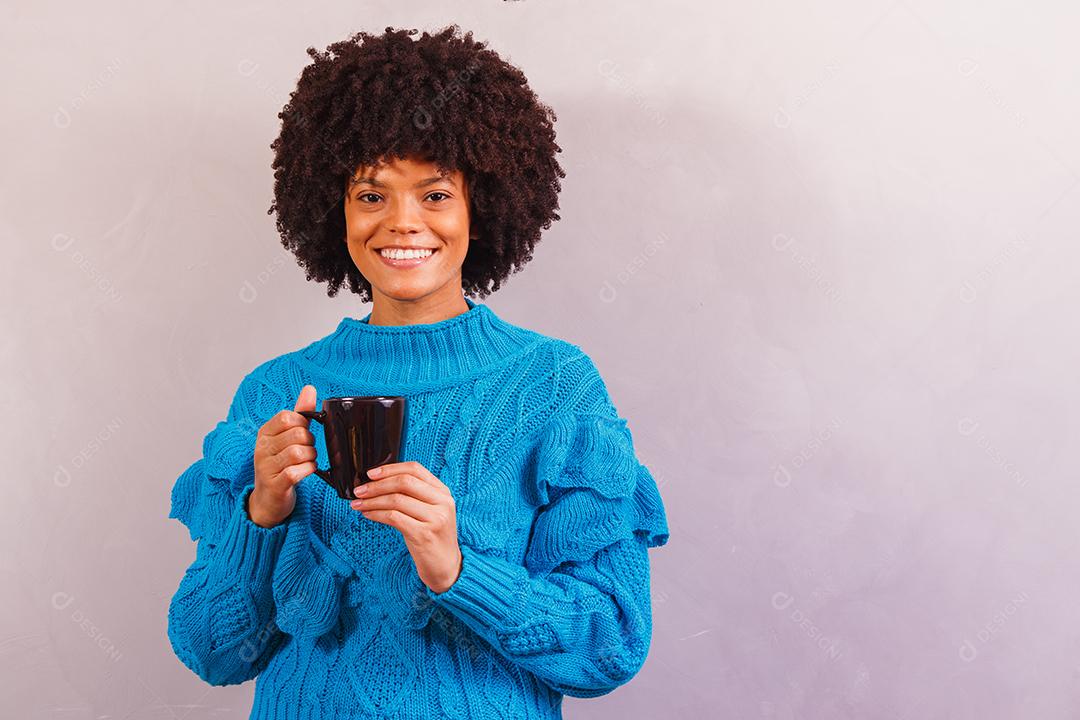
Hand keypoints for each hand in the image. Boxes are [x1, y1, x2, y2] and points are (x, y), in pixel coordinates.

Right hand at [248, 385, 318, 527]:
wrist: (268, 500)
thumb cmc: (280, 464)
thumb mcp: (286, 437)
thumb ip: (300, 414)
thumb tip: (310, 388)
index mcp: (264, 433)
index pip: (286, 417)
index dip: (302, 424)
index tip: (303, 433)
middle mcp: (261, 448)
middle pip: (297, 435)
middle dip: (310, 442)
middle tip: (308, 450)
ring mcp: (266, 467)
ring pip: (299, 453)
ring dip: (310, 457)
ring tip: (307, 461)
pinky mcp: (275, 484)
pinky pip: (298, 471)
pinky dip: (309, 470)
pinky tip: (306, 471)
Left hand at [350, 461, 462, 593]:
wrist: (446, 567)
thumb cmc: (433, 538)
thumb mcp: (430, 512)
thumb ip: (414, 496)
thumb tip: (379, 483)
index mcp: (443, 492)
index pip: (415, 469)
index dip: (390, 469)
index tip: (371, 473)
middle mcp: (442, 502)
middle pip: (404, 482)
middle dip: (377, 485)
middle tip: (359, 490)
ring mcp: (435, 518)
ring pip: (396, 500)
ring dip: (372, 501)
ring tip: (358, 504)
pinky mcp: (424, 534)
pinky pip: (393, 518)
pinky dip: (376, 514)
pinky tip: (367, 515)